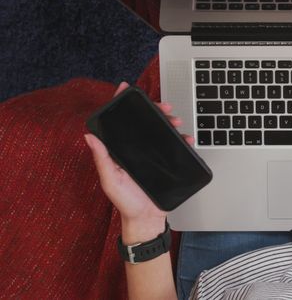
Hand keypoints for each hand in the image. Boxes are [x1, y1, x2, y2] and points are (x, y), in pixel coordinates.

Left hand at [84, 82, 193, 241]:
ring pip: (161, 131)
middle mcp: (135, 150)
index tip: (126, 88)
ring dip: (170, 123)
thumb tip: (89, 136)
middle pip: (145, 122)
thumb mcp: (110, 180)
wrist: (147, 219)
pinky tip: (186, 138)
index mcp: (120, 150)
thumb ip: (102, 159)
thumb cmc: (126, 202)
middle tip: (165, 107)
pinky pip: (175, 147)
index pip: (119, 122)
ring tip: (177, 122)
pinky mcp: (166, 162)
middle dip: (155, 110)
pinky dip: (182, 140)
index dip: (121, 103)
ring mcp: (152, 155)